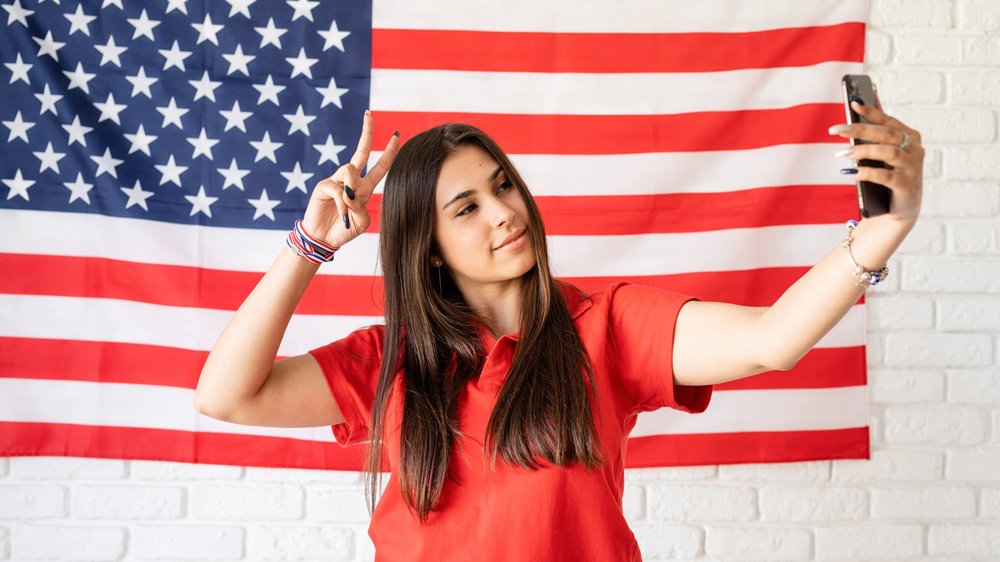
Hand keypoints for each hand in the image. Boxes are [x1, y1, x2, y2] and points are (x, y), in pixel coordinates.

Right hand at [301, 111, 399, 247]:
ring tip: (349, 207)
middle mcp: (350, 180)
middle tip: (369, 114)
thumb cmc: (345, 230)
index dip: (388, 153)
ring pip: (349, 169)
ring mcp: (336, 181)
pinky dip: (341, 204)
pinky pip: (337, 189)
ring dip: (352, 188)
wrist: (325, 239)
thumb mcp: (361, 222)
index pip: (379, 166)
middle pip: (361, 151)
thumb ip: (361, 208)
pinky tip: (341, 214)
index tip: (396, 137)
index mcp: (364, 188)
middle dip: (366, 132)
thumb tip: (350, 193)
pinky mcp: (323, 186)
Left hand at [830, 88, 923, 228]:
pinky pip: (886, 177)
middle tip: (837, 130)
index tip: (853, 103)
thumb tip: (857, 110)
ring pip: (889, 153)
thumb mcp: (882, 154)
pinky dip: (869, 173)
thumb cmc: (890, 175)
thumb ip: (874, 135)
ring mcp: (913, 168)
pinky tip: (854, 172)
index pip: (888, 121)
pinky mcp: (906, 186)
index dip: (871, 111)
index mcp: (910, 137)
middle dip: (860, 129)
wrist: (899, 208)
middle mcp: (915, 150)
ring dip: (864, 151)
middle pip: (887, 134)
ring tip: (844, 152)